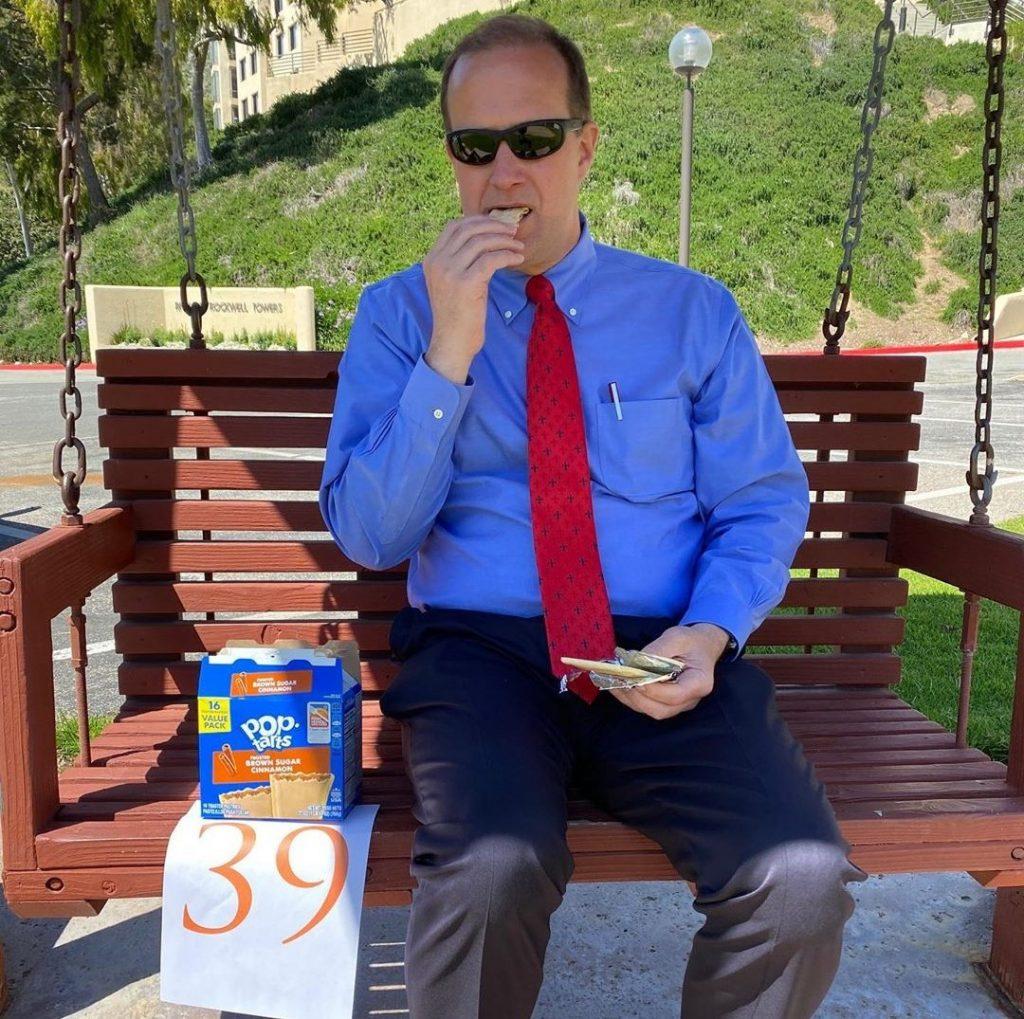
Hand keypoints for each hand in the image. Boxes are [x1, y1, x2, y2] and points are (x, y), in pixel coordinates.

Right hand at [422, 214, 525, 379]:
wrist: (452, 343)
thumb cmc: (457, 316)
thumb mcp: (452, 283)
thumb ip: (460, 262)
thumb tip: (485, 241)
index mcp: (432, 259)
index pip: (454, 227)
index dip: (478, 220)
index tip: (497, 225)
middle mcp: (438, 262)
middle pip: (468, 230)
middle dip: (494, 226)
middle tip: (513, 230)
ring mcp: (450, 272)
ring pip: (481, 242)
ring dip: (504, 241)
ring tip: (518, 246)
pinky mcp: (466, 284)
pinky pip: (491, 259)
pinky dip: (508, 255)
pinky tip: (518, 258)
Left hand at [608, 623, 729, 720]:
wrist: (701, 647)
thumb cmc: (691, 641)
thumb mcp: (676, 637)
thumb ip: (657, 649)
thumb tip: (635, 663)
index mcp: (700, 683)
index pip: (675, 695)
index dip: (653, 690)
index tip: (636, 678)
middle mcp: (690, 700)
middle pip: (661, 710)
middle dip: (637, 697)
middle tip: (621, 680)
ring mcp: (679, 705)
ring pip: (652, 711)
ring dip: (630, 699)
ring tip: (613, 681)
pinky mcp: (667, 703)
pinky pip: (648, 706)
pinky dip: (631, 698)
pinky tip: (617, 684)